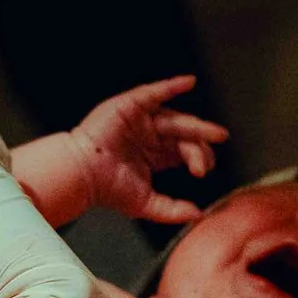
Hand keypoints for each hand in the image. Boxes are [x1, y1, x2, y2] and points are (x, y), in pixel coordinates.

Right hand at [68, 75, 228, 222]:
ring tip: (213, 134)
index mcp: (156, 155)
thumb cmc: (108, 188)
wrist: (84, 176)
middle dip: (201, 145)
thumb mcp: (146, 203)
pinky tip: (189, 82)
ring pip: (176, 119)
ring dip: (196, 125)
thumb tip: (198, 214)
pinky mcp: (131, 105)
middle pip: (185, 135)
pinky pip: (155, 92)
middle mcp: (152, 135)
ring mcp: (142, 119)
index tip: (201, 172)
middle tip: (211, 156)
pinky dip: (172, 86)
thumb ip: (172, 209)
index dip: (197, 159)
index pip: (185, 152)